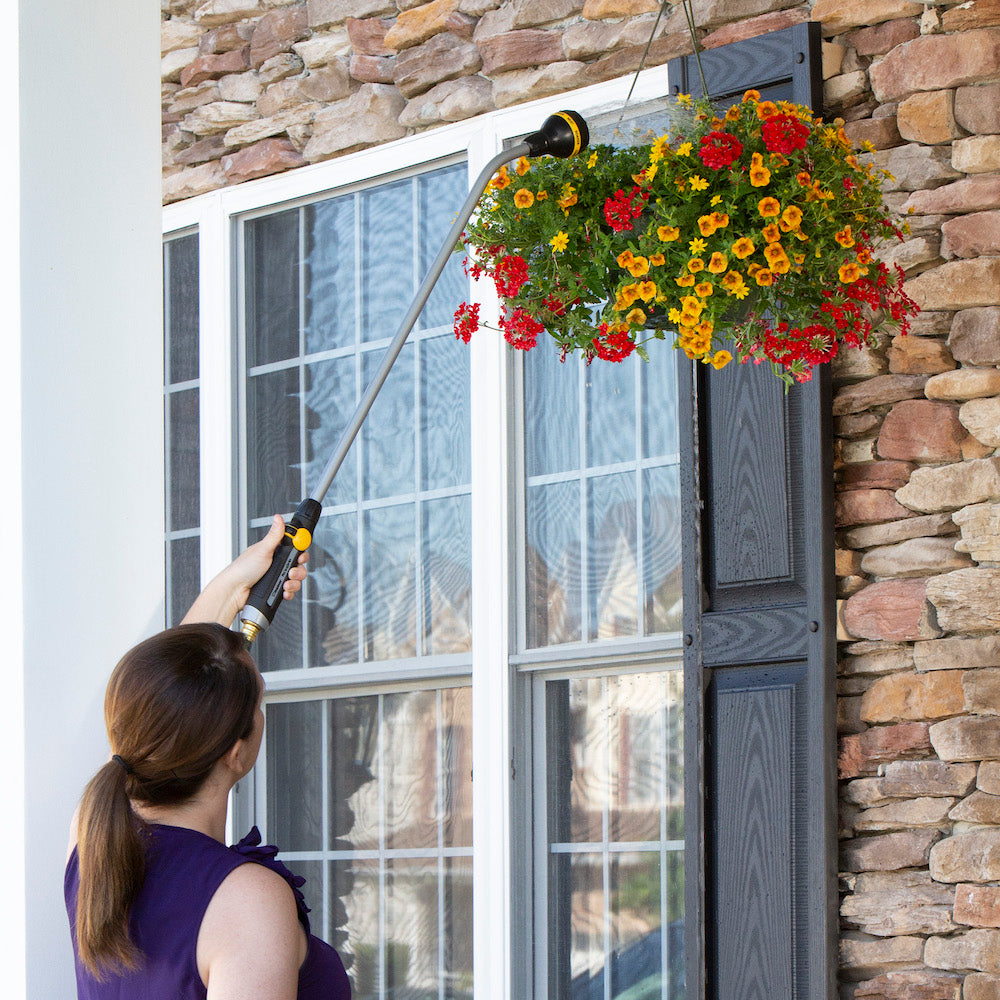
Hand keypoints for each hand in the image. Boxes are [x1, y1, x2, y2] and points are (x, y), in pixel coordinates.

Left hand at [181, 516, 309, 626]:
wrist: (235, 591)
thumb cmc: (243, 569)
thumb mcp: (262, 549)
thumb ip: (274, 535)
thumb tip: (278, 518)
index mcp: (274, 552)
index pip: (294, 549)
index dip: (301, 552)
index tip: (300, 555)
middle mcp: (276, 564)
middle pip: (298, 565)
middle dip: (298, 570)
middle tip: (291, 571)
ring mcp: (276, 577)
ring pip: (296, 579)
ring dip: (294, 582)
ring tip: (284, 583)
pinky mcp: (276, 589)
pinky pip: (290, 591)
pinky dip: (289, 592)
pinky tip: (283, 591)